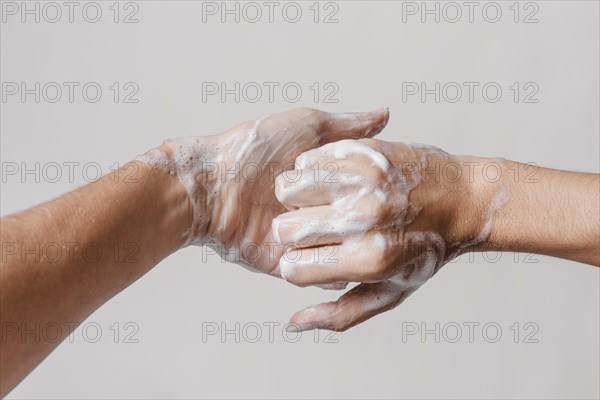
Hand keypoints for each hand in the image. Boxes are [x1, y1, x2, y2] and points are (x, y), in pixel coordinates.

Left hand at [137, 108, 389, 273]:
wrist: (210, 185)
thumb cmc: (253, 150)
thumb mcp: (308, 126)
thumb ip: (348, 126)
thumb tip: (384, 115)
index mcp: (324, 185)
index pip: (365, 193)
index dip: (374, 190)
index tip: (382, 185)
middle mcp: (316, 213)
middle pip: (359, 226)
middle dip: (362, 221)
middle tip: (364, 213)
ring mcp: (304, 240)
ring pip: (346, 252)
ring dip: (343, 242)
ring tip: (336, 229)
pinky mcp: (288, 263)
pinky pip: (323, 275)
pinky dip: (330, 268)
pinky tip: (335, 252)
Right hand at [273, 138, 509, 330]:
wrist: (465, 199)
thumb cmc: (425, 251)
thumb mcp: (389, 292)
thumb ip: (340, 313)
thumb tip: (293, 324)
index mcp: (369, 260)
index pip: (291, 268)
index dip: (297, 264)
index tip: (315, 256)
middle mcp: (363, 219)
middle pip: (284, 229)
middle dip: (293, 232)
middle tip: (318, 228)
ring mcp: (363, 181)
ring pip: (288, 188)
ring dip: (298, 198)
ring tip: (322, 202)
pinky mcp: (363, 152)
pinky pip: (307, 160)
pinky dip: (312, 171)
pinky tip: (335, 181)